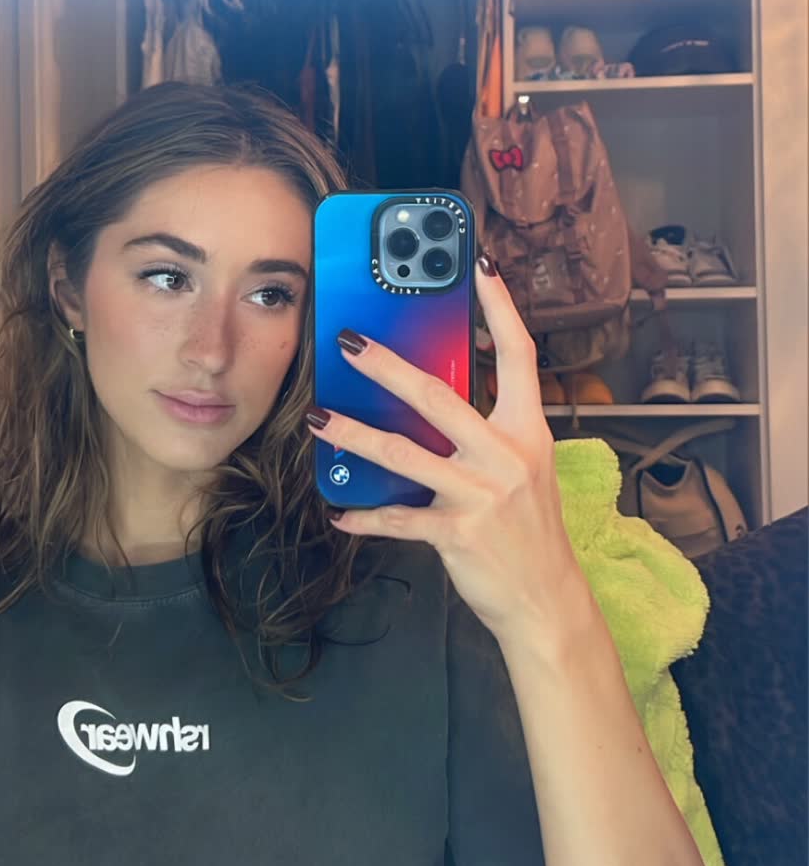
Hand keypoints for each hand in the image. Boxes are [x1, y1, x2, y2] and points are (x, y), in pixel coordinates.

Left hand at [307, 258, 589, 651]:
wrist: (546, 599)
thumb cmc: (528, 529)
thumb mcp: (521, 470)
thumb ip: (484, 432)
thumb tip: (431, 396)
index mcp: (526, 431)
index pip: (519, 355)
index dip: (501, 308)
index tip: (481, 266)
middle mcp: (506, 456)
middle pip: (438, 397)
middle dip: (387, 366)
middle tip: (350, 341)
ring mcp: (481, 494)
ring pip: (402, 455)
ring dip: (354, 437)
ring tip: (320, 420)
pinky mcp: (457, 533)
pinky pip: (398, 519)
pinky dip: (365, 517)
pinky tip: (339, 510)